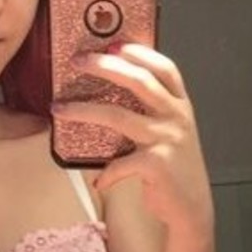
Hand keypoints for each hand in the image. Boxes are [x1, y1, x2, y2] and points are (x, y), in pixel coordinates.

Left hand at [53, 44, 213, 237]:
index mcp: (180, 105)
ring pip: (119, 116)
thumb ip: (152, 112)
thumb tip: (109, 92)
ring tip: (59, 108)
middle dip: (105, 66)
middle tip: (78, 61)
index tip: (112, 45)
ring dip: (83, 110)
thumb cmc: (174, 168)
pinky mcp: (157, 165)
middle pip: (139, 81)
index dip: (139, 52)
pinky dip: (106, 173)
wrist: (192, 207)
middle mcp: (176, 117)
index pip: (164, 68)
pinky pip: (120, 163)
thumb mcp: (171, 132)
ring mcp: (167, 139)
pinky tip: (99, 182)